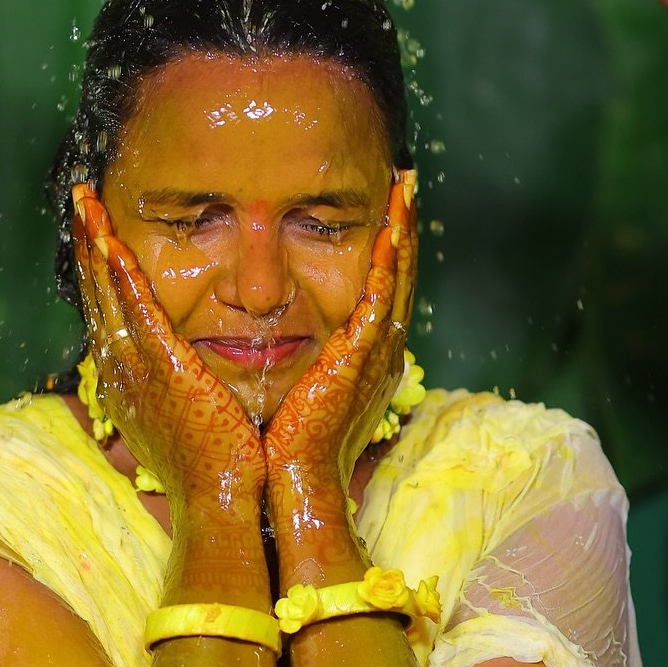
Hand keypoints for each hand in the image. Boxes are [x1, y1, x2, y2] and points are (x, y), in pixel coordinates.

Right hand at [73, 186, 265, 509]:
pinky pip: (136, 312)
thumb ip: (175, 384)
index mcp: (129, 376)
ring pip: (108, 292)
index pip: (108, 308)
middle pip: (97, 291)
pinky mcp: (163, 369)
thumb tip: (177, 365)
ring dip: (94, 243)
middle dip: (87, 241)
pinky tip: (109, 242)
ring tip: (85, 202)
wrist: (221, 499)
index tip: (94, 228)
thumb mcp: (183, 415)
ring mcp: (137, 368)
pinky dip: (119, 276)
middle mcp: (122, 368)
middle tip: (79, 198)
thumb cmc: (215, 462)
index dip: (98, 266)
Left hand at [263, 174, 417, 509]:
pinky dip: (391, 263)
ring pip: (397, 279)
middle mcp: (378, 353)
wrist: (287, 486)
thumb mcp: (291, 390)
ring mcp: (375, 356)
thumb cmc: (279, 447)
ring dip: (404, 231)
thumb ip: (292, 359)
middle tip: (406, 180)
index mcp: (362, 359)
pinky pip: (383, 301)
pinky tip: (393, 228)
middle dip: (404, 226)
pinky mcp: (361, 362)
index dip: (386, 247)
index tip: (386, 206)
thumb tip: (261, 333)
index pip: (379, 289)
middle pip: (397, 275)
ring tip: (406, 187)